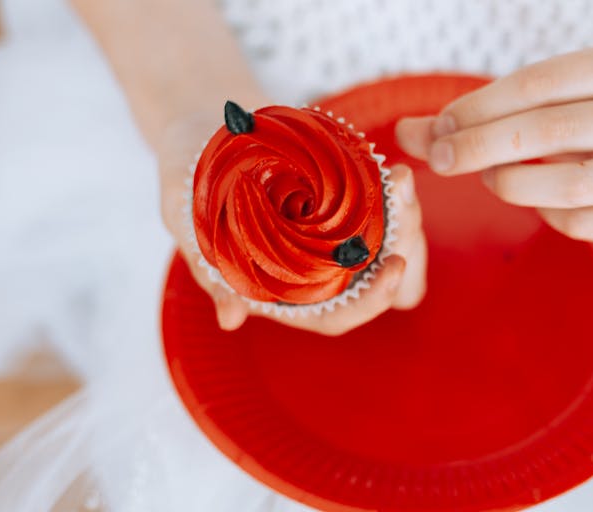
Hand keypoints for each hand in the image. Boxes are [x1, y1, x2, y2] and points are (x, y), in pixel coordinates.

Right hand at [159, 111, 426, 335]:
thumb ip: (208, 270)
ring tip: (403, 179)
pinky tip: (397, 169)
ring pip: (388, 243)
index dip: (369, 302)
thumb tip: (230, 319)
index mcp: (280, 291)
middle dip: (404, 248)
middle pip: (376, 281)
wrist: (198, 130)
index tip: (393, 265)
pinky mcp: (344, 200)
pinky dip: (394, 194)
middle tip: (406, 206)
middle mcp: (314, 268)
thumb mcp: (186, 220)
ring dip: (406, 218)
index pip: (336, 315)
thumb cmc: (185, 180)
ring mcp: (333, 234)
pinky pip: (384, 208)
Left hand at [396, 43, 592, 242]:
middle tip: (443, 159)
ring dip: (513, 182)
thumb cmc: (586, 112)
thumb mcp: (541, 98)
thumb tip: (402, 133)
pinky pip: (583, 222)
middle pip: (555, 130)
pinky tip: (536, 197)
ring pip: (573, 183)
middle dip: (483, 145)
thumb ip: (472, 116)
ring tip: (491, 178)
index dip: (481, 106)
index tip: (441, 127)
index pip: (543, 82)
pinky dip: (545, 212)